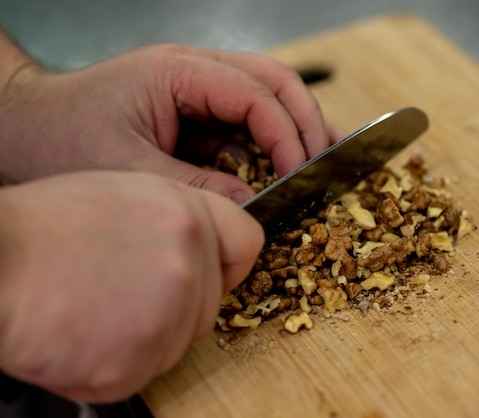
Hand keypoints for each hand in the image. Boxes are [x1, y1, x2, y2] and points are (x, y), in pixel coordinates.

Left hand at [0, 44, 342, 201]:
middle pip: (276, 80)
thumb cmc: (59, 136)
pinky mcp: (195, 112)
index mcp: (179, 72)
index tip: (300, 174)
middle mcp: (195, 71)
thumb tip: (248, 203)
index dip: (287, 134)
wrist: (23, 126)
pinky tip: (283, 166)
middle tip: (323, 163)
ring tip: (321, 159)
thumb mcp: (127, 168)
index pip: (256, 93)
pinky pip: (245, 121)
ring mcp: (197, 89)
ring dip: (297, 127)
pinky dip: (270, 142)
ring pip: (268, 95)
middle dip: (306, 121)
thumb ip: (194, 186)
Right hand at [0, 171, 262, 401]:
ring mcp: (163, 316)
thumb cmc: (43, 228)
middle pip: (211, 304)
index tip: (213, 272)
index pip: (248, 243)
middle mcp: (185, 264)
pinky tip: (81, 334)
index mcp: (186, 215)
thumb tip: (208, 248)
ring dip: (144, 336)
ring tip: (94, 308)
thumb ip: (179, 220)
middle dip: (177, 306)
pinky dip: (115, 363)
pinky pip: (143, 372)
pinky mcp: (131, 364)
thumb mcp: (126, 194)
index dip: (230, 261)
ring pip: (179, 342)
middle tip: (123, 291)